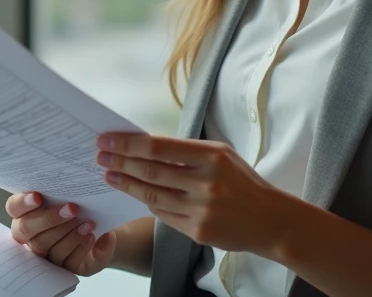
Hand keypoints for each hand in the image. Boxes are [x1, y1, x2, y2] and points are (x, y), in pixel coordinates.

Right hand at [5, 191, 117, 275]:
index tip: (38, 196)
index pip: (14, 207)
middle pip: (27, 229)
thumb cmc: (84, 207)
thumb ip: (64, 190)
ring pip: (47, 246)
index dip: (22, 203)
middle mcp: (32, 235)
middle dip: (49, 218)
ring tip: (87, 222)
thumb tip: (65, 182)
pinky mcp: (64, 268)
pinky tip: (90, 236)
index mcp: (27, 212)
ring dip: (69, 233)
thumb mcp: (74, 196)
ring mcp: (46, 254)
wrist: (104, 228)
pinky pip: (67, 261)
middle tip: (72, 208)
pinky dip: (80, 246)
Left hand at [96, 134, 287, 258]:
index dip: (128, 144)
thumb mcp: (220, 156)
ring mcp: (201, 209)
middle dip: (120, 162)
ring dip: (125, 184)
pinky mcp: (198, 231)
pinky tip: (133, 193)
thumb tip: (143, 145)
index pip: (159, 147)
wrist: (271, 220)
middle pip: (150, 171)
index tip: (107, 140)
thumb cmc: (240, 182)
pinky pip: (163, 214)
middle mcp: (206, 183)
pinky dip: (146, 202)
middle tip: (100, 156)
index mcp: (212, 156)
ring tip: (109, 174)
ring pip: (151, 195)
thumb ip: (186, 152)